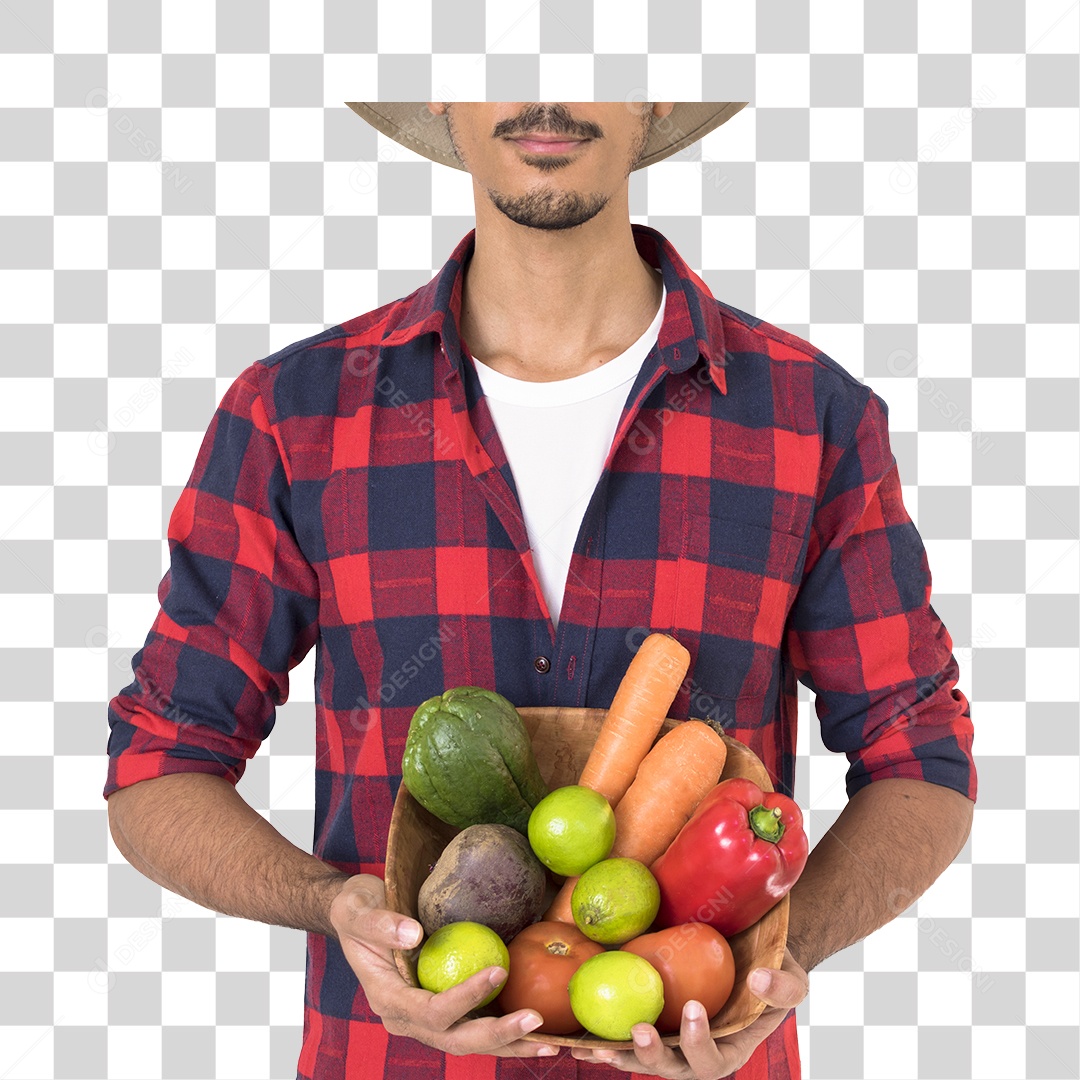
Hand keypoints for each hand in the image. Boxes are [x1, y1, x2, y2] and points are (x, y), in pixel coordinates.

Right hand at [329, 874, 558, 1058]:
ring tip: (548, 1043)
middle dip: (497, 1036)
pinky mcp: (441, 1010)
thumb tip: (413, 933)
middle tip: (536, 1021)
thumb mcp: (359, 910)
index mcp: (387, 999)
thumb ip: (381, 923)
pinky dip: (504, 1031)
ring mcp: (424, 1019)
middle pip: (456, 1040)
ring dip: (508, 1044)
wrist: (356, 917)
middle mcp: (407, 1019)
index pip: (430, 1011)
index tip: (497, 972)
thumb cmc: (358, 909)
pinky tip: (536, 1029)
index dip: (464, 998)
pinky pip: (473, 1025)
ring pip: (469, 1042)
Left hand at [570, 947, 807, 1077]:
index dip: (700, 1042)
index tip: (694, 1007)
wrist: (750, 952)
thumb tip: (759, 980)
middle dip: (651, 1057)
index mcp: (730, 1050)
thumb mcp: (794, 979)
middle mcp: (695, 1052)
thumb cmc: (774, 969)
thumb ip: (783, 987)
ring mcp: (671, 1039)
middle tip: (637, 1031)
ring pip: (641, 1059)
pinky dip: (602, 1037)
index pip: (713, 1061)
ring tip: (590, 1046)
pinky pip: (625, 1035)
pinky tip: (577, 1034)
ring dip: (616, 1054)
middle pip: (671, 1069)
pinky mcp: (652, 1019)